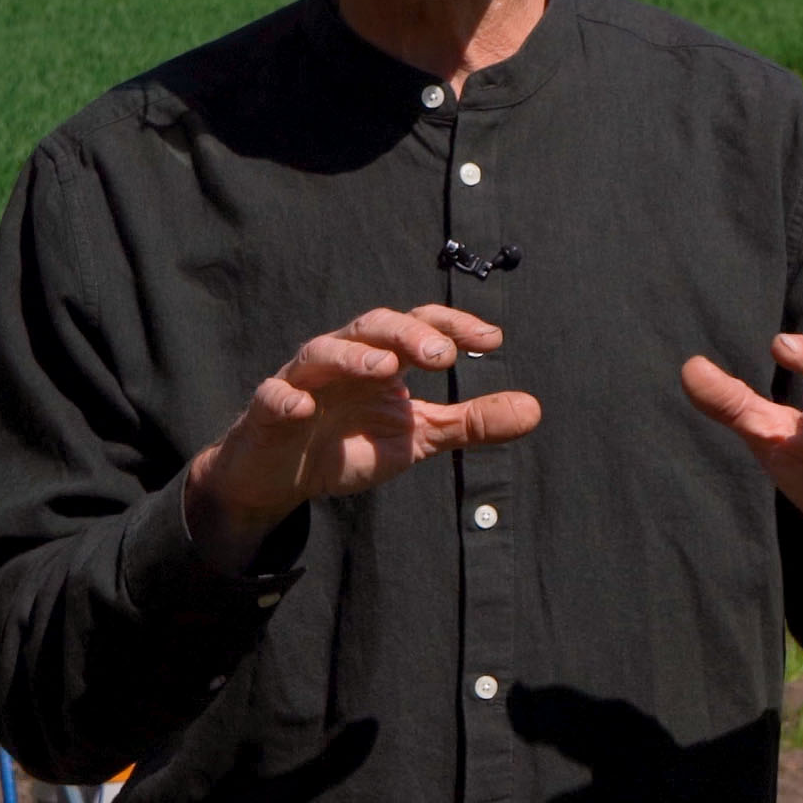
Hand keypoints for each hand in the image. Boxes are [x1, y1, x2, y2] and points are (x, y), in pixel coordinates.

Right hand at [190, 306, 541, 546]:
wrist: (281, 476)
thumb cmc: (349, 442)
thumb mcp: (417, 436)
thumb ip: (471, 421)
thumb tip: (535, 409)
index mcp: (382, 359)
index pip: (419, 326)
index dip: (453, 325)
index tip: (491, 339)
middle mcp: (344, 360)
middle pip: (373, 327)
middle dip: (408, 334)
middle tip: (443, 353)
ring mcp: (303, 381)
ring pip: (323, 352)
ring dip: (354, 356)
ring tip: (385, 367)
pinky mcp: (268, 412)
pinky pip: (274, 397)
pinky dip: (287, 397)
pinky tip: (304, 406)